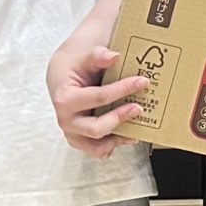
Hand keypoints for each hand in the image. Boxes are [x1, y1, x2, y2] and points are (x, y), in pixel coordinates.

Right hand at [49, 38, 148, 158]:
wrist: (63, 77)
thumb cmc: (74, 67)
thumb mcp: (84, 57)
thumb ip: (97, 56)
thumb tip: (113, 56)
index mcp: (64, 99)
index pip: (99, 98)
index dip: (123, 90)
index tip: (142, 82)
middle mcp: (66, 120)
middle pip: (97, 128)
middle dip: (120, 118)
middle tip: (139, 107)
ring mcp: (73, 133)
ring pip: (98, 147)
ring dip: (119, 138)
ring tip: (136, 125)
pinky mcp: (81, 140)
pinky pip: (98, 150)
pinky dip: (114, 144)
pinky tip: (129, 134)